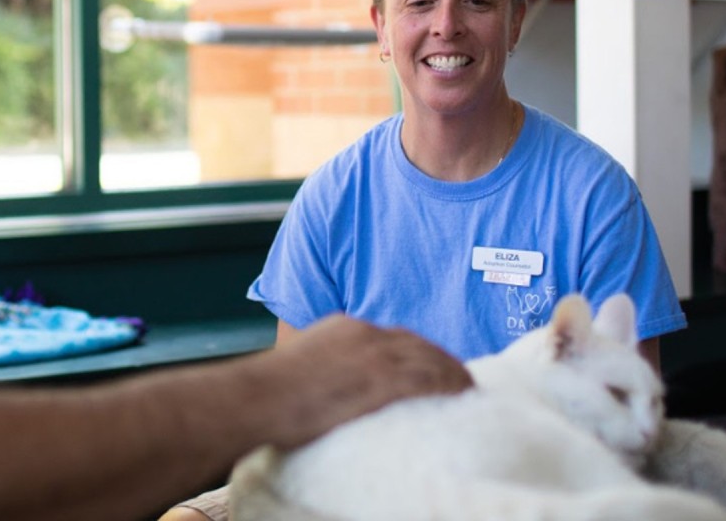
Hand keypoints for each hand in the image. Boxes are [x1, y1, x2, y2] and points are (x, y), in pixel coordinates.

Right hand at [245, 314, 471, 448]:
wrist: (257, 397)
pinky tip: (463, 392)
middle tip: (458, 377)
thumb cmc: (266, 394)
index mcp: (343, 328)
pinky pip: (428, 377)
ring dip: (452, 371)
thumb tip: (324, 392)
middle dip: (439, 358)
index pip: (391, 336)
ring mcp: (374, 354)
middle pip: (415, 342)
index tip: (429, 365)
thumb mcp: (297, 368)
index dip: (416, 351)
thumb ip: (321, 370)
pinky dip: (450, 383)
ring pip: (429, 357)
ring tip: (468, 387)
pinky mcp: (381, 378)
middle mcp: (363, 333)